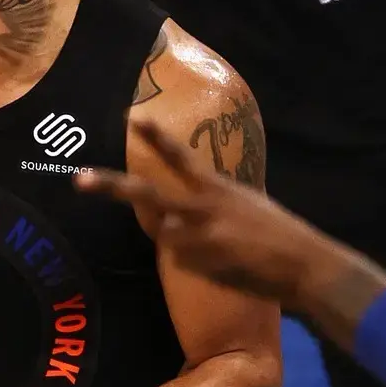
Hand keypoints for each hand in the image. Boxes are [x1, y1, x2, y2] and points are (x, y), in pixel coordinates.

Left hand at [76, 119, 324, 306]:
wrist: (305, 267)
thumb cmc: (281, 235)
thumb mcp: (249, 206)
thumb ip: (215, 205)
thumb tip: (184, 214)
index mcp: (218, 189)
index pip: (181, 158)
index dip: (156, 138)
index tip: (133, 119)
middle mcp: (202, 210)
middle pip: (146, 196)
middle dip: (111, 188)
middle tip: (80, 179)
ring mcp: (197, 239)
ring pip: (168, 238)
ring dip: (185, 244)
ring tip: (224, 250)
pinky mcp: (198, 265)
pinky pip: (184, 263)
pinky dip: (199, 265)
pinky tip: (227, 267)